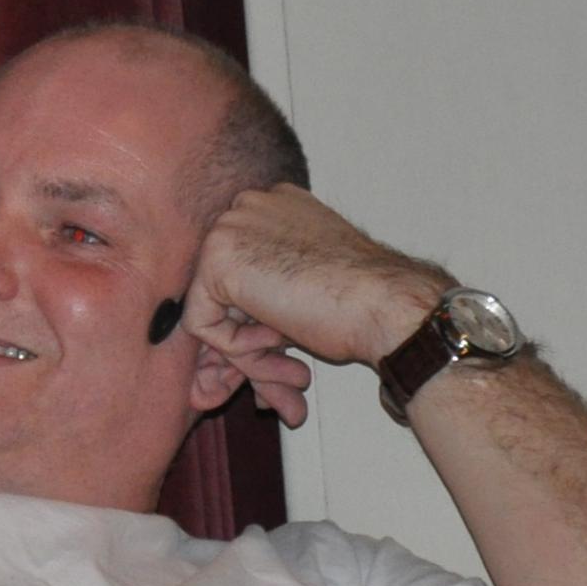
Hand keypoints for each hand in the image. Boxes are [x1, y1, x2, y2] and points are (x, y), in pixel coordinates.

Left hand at [182, 187, 448, 426]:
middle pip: (220, 290)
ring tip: (292, 369)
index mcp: (272, 208)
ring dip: (247, 349)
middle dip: (245, 340)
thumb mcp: (301, 288)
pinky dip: (235, 347)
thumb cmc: (359, 300)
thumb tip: (241, 326)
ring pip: (211, 308)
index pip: (237, 272)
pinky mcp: (217, 259)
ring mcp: (230, 228)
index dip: (254, 320)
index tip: (281, 348)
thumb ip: (264, 296)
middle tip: (279, 377)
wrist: (385, 303)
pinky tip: (279, 340)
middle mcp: (247, 207)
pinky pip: (201, 323)